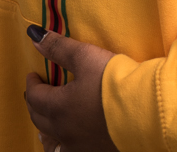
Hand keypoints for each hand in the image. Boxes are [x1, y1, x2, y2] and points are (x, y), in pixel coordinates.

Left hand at [25, 27, 117, 151]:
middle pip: (39, 119)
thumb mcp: (85, 56)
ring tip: (46, 120)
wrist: (145, 109)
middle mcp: (64, 131)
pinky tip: (67, 140)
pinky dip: (61, 144)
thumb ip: (58, 48)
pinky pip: (68, 150)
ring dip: (45, 128)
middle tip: (37, 92)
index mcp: (59, 107)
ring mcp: (79, 145)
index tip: (33, 75)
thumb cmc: (113, 81)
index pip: (35, 96)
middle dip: (35, 104)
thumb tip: (34, 36)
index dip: (32, 84)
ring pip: (52, 141)